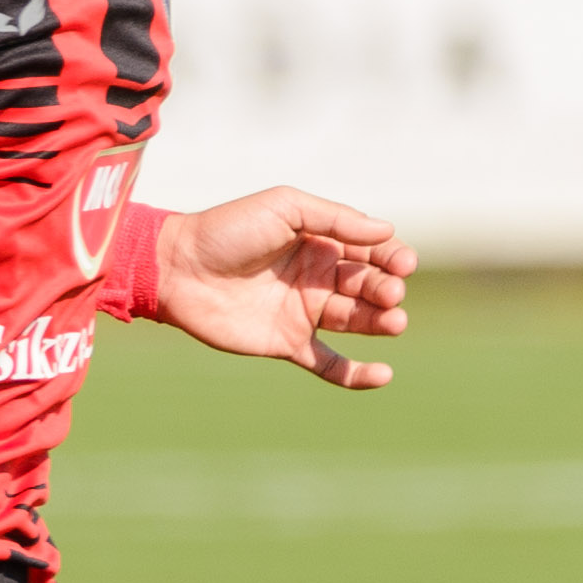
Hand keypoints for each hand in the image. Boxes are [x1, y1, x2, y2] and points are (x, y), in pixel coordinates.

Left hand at [151, 186, 410, 390]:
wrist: (179, 269)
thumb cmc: (229, 230)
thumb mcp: (285, 208)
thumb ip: (335, 219)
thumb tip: (387, 231)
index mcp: (321, 242)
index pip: (371, 252)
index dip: (393, 258)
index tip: (403, 263)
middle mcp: (318, 277)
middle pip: (367, 285)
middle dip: (385, 289)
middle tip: (390, 294)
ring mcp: (304, 312)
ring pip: (356, 320)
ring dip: (380, 321)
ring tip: (394, 322)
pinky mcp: (287, 344)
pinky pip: (330, 363)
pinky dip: (356, 374)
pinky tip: (383, 374)